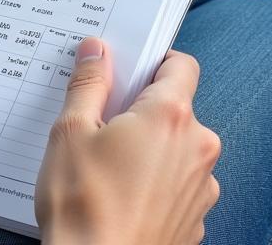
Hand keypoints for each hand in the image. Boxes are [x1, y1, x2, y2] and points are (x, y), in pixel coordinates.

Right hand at [36, 38, 220, 244]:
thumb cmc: (83, 206)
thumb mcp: (71, 131)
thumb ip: (88, 83)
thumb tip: (97, 51)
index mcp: (170, 116)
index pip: (181, 65)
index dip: (153, 61)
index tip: (126, 69)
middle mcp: (197, 148)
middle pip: (177, 107)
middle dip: (142, 108)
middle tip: (102, 120)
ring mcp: (201, 188)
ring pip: (177, 147)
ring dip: (151, 146)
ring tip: (107, 164)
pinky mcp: (195, 220)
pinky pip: (178, 183)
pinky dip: (155, 180)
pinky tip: (121, 193)